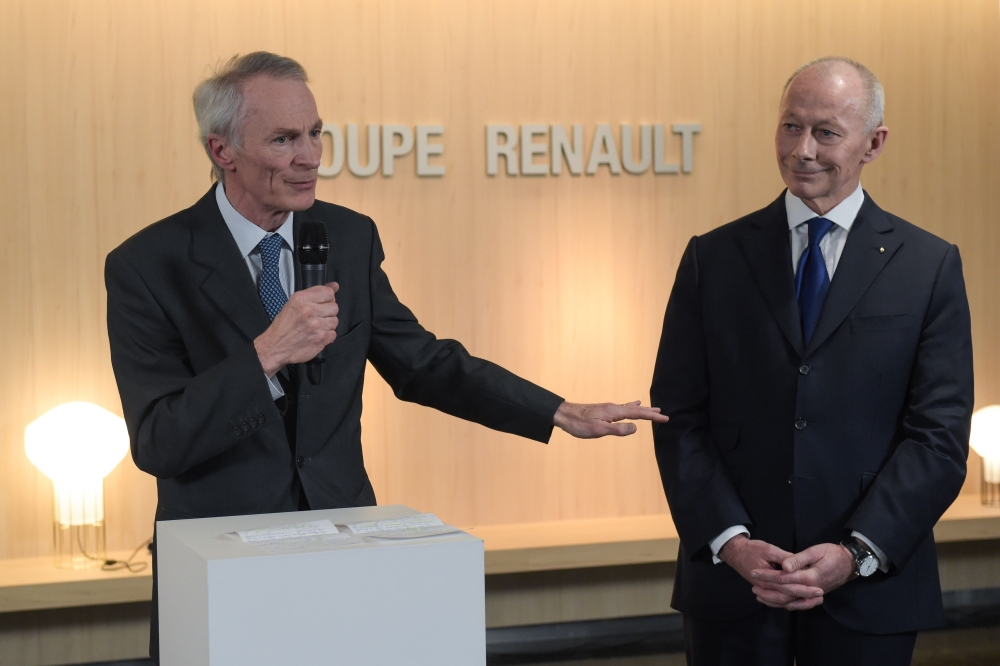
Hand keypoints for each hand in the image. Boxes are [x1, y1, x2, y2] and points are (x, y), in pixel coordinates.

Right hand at [254, 282, 339, 375]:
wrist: (276, 347)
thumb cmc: (283, 327)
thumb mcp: (293, 304)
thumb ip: (314, 294)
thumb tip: (335, 286)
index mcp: (301, 299)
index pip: (328, 292)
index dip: (328, 298)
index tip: (324, 302)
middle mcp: (309, 311)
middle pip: (334, 307)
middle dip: (327, 312)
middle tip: (317, 317)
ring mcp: (316, 325)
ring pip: (335, 320)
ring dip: (327, 324)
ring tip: (315, 327)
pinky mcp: (321, 338)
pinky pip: (333, 334)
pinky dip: (327, 335)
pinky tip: (316, 335)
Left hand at [553, 400, 668, 437]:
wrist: (564, 415)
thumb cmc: (579, 424)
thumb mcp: (599, 430)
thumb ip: (618, 429)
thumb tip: (635, 428)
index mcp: (614, 412)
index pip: (638, 414)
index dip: (652, 416)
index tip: (665, 418)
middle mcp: (613, 408)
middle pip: (636, 409)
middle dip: (650, 412)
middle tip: (663, 414)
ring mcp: (609, 408)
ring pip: (630, 408)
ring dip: (642, 409)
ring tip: (652, 409)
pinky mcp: (604, 410)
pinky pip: (623, 408)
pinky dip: (632, 407)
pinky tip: (632, 405)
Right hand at [719, 535, 823, 609]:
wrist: (735, 552)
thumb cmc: (752, 549)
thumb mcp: (768, 549)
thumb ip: (784, 558)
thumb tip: (798, 564)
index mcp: (768, 580)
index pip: (790, 588)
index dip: (805, 589)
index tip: (819, 589)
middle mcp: (767, 589)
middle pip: (788, 597)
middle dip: (805, 598)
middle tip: (820, 596)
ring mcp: (765, 590)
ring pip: (783, 602)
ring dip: (799, 603)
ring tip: (814, 601)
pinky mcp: (765, 589)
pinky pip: (777, 601)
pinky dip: (788, 603)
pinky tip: (798, 602)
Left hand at [750, 543, 854, 610]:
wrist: (850, 563)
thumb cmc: (833, 553)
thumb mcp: (816, 551)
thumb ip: (798, 560)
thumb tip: (784, 566)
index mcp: (809, 577)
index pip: (783, 578)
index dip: (767, 575)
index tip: (754, 572)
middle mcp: (810, 589)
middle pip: (784, 592)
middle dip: (767, 589)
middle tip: (752, 585)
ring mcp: (813, 595)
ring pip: (790, 602)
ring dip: (773, 600)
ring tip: (759, 595)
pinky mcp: (814, 596)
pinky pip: (798, 604)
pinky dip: (785, 604)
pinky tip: (776, 602)